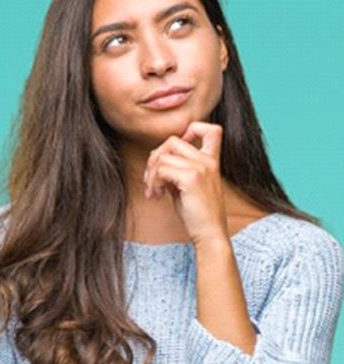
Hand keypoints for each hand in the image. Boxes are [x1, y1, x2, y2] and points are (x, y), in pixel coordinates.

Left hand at [143, 121, 228, 247]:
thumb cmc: (197, 214)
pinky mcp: (191, 178)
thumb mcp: (187, 186)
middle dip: (155, 158)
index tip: (176, 153)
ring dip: (151, 174)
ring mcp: (201, 167)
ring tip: (154, 191)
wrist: (210, 234)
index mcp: (211, 160)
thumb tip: (156, 161)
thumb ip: (177, 169)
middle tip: (152, 180)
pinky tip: (157, 196)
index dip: (191, 130)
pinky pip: (161, 170)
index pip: (211, 129)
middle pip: (172, 140)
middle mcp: (208, 160)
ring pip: (162, 156)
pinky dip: (153, 182)